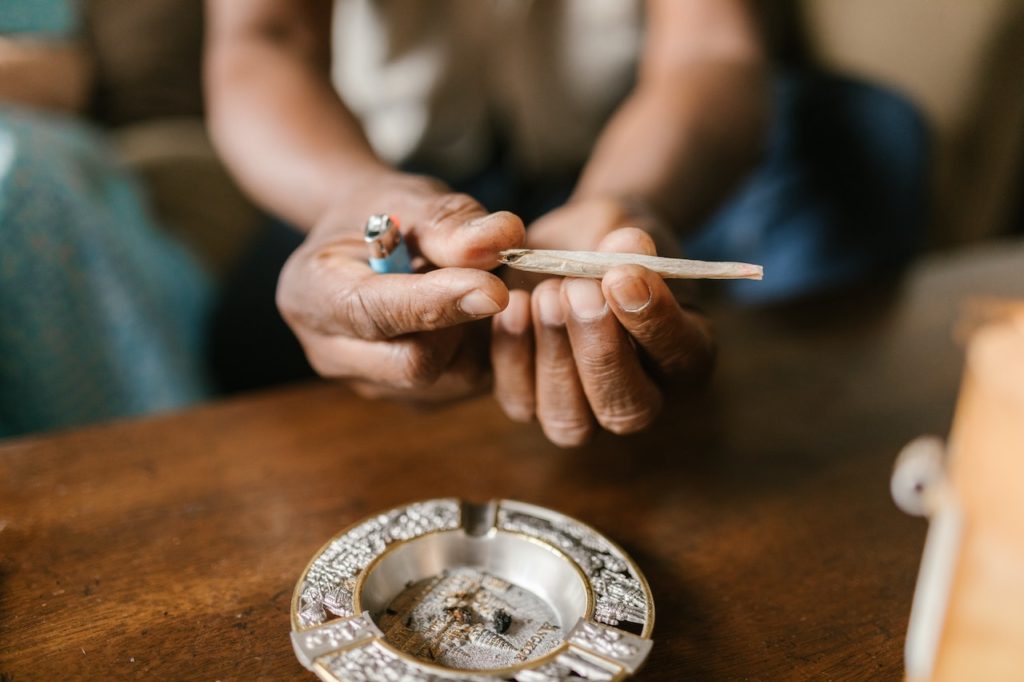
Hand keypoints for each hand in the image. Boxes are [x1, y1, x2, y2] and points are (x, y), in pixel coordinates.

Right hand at [277, 173, 524, 400]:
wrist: (372, 246)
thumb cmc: (387, 218)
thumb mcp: (409, 199)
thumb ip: (449, 221)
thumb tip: (502, 238)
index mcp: (309, 292)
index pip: (373, 314)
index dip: (436, 303)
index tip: (494, 288)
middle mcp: (330, 352)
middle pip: (412, 364)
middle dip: (462, 322)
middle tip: (490, 277)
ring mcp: (369, 385)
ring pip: (450, 378)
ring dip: (480, 334)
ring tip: (475, 287)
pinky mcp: (410, 401)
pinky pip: (466, 386)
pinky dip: (485, 350)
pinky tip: (474, 314)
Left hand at [491, 199, 714, 446]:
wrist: (568, 247)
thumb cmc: (609, 240)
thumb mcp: (623, 228)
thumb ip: (628, 242)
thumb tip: (627, 244)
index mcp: (687, 354)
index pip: (682, 356)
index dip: (654, 321)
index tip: (623, 276)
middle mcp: (642, 397)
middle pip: (628, 411)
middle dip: (599, 352)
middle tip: (577, 290)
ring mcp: (586, 410)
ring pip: (572, 423)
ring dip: (554, 358)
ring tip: (545, 294)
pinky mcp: (535, 402)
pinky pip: (521, 403)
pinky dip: (513, 357)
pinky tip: (515, 307)